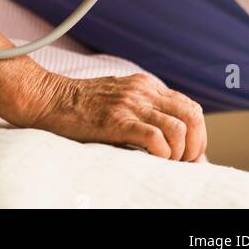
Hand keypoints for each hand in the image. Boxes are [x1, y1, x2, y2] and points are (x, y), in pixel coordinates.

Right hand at [24, 69, 206, 160]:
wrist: (50, 99)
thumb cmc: (82, 106)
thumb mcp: (119, 99)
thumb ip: (143, 110)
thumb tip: (169, 139)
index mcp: (146, 86)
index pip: (190, 108)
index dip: (198, 135)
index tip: (188, 155)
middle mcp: (143, 91)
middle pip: (192, 116)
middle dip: (195, 145)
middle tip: (182, 163)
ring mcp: (130, 104)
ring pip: (179, 128)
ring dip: (179, 153)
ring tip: (165, 163)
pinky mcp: (117, 121)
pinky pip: (155, 137)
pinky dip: (162, 153)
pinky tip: (151, 159)